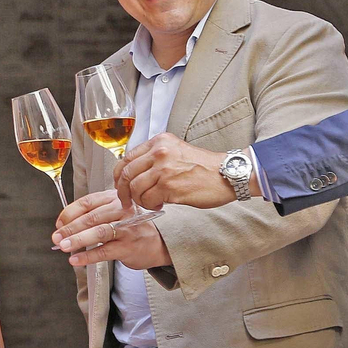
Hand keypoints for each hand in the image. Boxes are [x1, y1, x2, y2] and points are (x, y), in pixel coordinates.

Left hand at [53, 189, 171, 267]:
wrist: (159, 242)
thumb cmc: (131, 227)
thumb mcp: (115, 213)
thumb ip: (94, 214)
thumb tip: (64, 226)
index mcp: (114, 198)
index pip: (87, 202)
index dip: (70, 213)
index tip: (58, 224)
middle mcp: (122, 210)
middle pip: (91, 217)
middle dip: (70, 228)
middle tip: (55, 237)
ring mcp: (127, 228)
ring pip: (98, 232)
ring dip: (77, 240)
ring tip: (62, 247)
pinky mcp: (129, 246)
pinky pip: (105, 251)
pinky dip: (88, 256)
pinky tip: (76, 260)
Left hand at [116, 133, 237, 210]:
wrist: (227, 174)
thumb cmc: (204, 166)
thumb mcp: (176, 151)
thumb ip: (155, 157)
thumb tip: (134, 172)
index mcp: (159, 141)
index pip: (127, 157)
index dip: (119, 175)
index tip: (120, 185)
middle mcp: (159, 152)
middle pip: (126, 173)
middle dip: (123, 190)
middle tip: (126, 200)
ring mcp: (163, 169)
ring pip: (135, 188)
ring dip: (139, 200)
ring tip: (150, 202)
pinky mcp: (169, 186)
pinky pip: (148, 199)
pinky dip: (150, 205)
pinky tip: (160, 205)